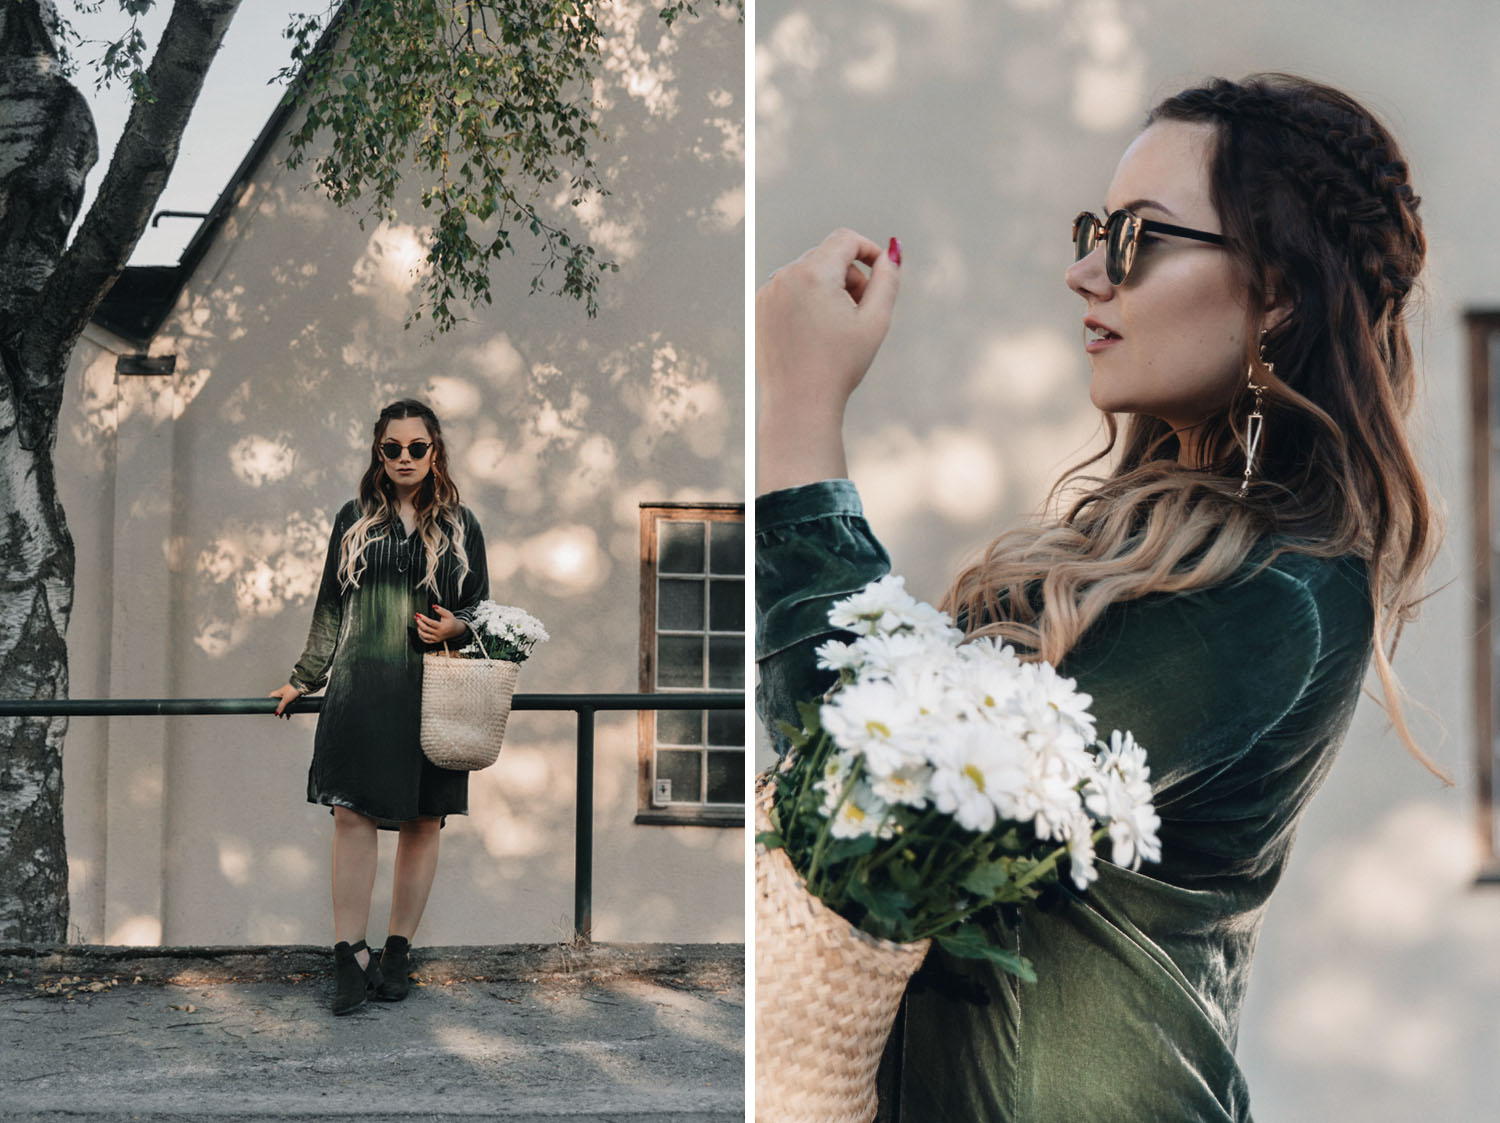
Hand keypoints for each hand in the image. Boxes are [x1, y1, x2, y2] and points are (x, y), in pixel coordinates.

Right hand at [268, 684, 303, 718]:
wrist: (302, 685)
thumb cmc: (293, 689)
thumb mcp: (286, 699)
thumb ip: (281, 706)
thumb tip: (276, 713)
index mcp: (278, 693)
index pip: (271, 697)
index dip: (270, 702)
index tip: (271, 708)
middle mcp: (282, 693)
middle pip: (279, 703)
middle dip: (280, 710)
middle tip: (281, 716)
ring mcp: (287, 694)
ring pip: (285, 704)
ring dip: (286, 710)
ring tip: (288, 717)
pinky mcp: (293, 696)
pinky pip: (290, 703)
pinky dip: (291, 708)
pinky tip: (292, 712)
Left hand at [414, 604, 466, 644]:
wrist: (456, 630)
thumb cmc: (451, 621)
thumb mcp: (448, 614)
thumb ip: (441, 610)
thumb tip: (433, 606)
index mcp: (442, 627)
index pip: (430, 622)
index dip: (423, 618)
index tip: (418, 614)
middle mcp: (439, 634)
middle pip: (426, 629)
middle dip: (419, 623)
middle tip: (416, 618)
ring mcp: (437, 638)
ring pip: (424, 635)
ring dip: (419, 630)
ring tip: (418, 624)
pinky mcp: (435, 641)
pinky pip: (426, 640)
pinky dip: (421, 636)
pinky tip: (420, 631)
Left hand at [756, 228, 900, 493]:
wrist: (798, 404)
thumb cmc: (839, 366)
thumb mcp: (875, 321)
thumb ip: (888, 280)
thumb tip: (891, 252)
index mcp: (812, 273)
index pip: (845, 239)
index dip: (868, 250)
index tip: (881, 270)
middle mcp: (784, 276)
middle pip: (828, 257)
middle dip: (850, 277)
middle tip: (860, 313)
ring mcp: (767, 292)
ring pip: (808, 274)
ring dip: (829, 289)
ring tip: (837, 328)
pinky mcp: (760, 309)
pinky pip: (790, 291)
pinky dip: (807, 302)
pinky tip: (814, 335)